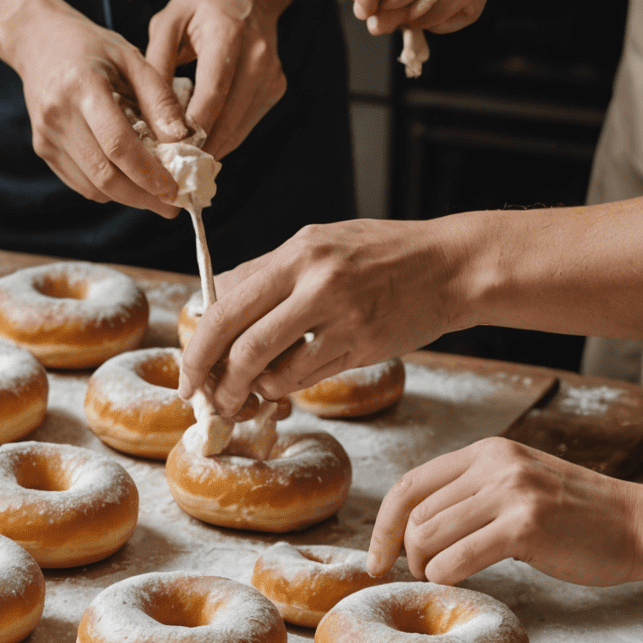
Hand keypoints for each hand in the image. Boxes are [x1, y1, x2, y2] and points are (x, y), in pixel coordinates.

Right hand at [8, 5, 187, 215]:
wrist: (39, 42)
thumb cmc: (92, 47)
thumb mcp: (132, 58)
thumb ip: (158, 98)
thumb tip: (182, 140)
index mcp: (82, 86)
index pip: (117, 144)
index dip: (148, 173)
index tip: (176, 188)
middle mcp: (58, 115)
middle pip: (104, 174)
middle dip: (143, 196)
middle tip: (172, 204)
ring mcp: (46, 135)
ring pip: (93, 186)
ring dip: (128, 196)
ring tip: (156, 194)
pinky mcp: (43, 149)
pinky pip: (81, 183)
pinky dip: (109, 188)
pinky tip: (129, 179)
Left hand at [145, 0, 286, 157]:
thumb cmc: (202, 5)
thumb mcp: (168, 22)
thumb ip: (156, 65)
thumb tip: (146, 115)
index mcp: (228, 35)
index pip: (213, 92)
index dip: (192, 127)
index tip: (166, 152)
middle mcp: (258, 57)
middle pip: (228, 117)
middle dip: (198, 147)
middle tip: (167, 171)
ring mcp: (271, 76)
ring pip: (239, 127)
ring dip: (209, 148)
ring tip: (178, 163)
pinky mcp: (275, 89)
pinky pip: (245, 124)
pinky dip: (222, 136)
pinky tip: (198, 144)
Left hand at [177, 216, 463, 415]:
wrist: (453, 265)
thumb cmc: (382, 254)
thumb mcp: (321, 244)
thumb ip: (269, 273)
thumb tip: (215, 302)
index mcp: (298, 253)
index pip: (226, 303)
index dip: (198, 342)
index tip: (189, 368)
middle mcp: (317, 281)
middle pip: (241, 341)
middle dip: (211, 376)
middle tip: (202, 397)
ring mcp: (343, 316)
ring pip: (273, 368)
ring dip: (251, 390)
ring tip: (245, 395)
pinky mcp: (366, 344)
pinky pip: (309, 377)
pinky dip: (288, 387)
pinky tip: (285, 384)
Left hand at [367, 437, 642, 585]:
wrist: (639, 525)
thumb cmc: (576, 516)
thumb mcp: (518, 483)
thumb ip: (471, 492)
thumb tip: (412, 525)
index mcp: (487, 452)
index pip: (410, 484)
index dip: (384, 524)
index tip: (377, 557)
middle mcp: (495, 465)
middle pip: (415, 513)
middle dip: (407, 552)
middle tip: (423, 573)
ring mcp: (510, 493)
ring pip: (429, 535)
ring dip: (426, 566)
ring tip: (442, 576)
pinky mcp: (525, 526)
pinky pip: (457, 557)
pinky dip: (445, 576)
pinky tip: (457, 581)